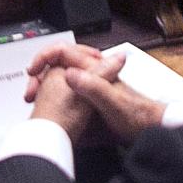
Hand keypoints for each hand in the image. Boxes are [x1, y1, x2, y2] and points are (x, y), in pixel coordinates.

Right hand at [25, 47, 164, 143]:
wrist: (150, 131)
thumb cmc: (137, 117)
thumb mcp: (114, 103)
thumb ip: (94, 86)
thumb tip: (69, 73)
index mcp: (95, 68)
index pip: (62, 50)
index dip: (44, 57)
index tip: (33, 71)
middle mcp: (91, 74)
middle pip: (57, 64)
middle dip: (40, 75)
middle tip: (31, 91)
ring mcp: (90, 87)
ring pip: (58, 80)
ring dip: (44, 89)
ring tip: (35, 102)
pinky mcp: (89, 101)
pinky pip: (65, 95)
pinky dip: (53, 102)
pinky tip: (49, 114)